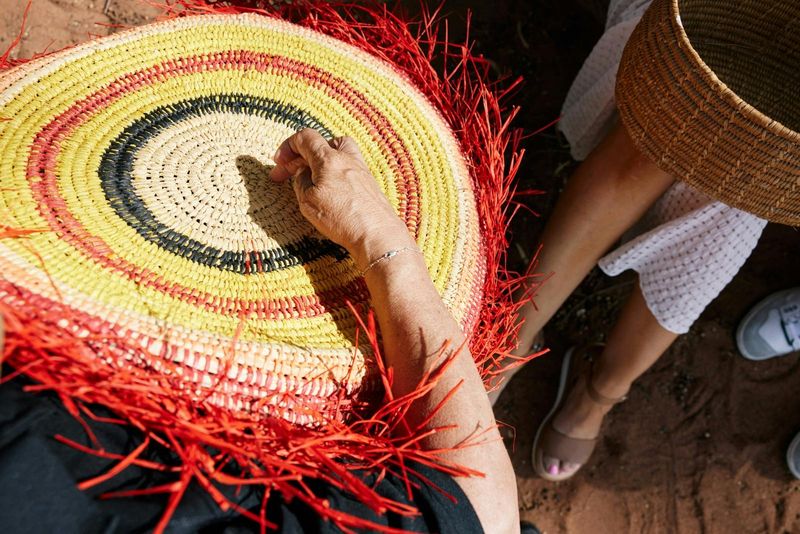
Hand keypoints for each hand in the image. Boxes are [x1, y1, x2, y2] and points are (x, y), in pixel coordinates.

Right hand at [269, 129, 414, 269]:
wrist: (377, 235)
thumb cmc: (342, 218)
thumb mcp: (308, 201)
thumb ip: (301, 182)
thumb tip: (303, 173)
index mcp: (328, 158)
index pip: (305, 138)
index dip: (288, 147)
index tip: (279, 162)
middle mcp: (347, 159)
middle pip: (322, 143)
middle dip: (302, 156)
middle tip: (289, 173)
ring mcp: (361, 171)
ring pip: (339, 153)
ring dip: (322, 161)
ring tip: (312, 177)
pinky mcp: (369, 185)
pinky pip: (348, 169)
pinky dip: (335, 173)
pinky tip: (331, 191)